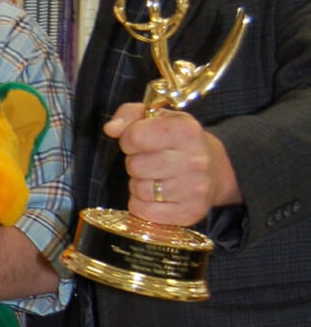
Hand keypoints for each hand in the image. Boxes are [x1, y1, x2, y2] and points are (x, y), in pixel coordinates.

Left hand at [104, 103, 240, 226]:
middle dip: (134, 162)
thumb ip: (128, 114)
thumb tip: (111, 128)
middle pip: (135, 166)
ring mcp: (195, 189)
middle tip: (148, 161)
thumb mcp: (157, 117)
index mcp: (186, 130)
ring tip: (154, 176)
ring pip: (140, 190)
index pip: (135, 137)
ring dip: (139, 184)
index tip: (136, 141)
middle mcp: (195, 160)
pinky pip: (145, 212)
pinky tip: (156, 195)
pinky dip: (142, 205)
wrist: (215, 169)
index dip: (128, 139)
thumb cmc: (178, 140)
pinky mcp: (191, 212)